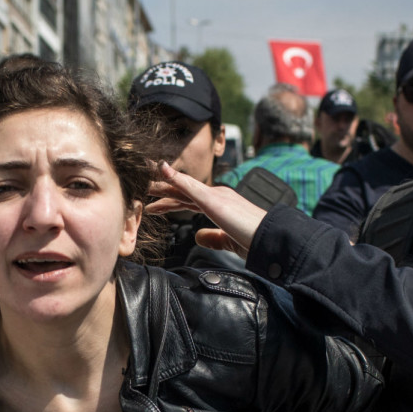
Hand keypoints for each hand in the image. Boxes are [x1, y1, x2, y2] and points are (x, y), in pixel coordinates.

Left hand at [147, 162, 267, 259]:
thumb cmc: (255, 240)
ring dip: (162, 181)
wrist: (271, 239)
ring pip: (182, 186)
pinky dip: (175, 177)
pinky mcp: (214, 200)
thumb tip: (197, 236)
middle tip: (142, 186)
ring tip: (143, 179)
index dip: (172, 198)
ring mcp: (216, 195)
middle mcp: (217, 195)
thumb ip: (213, 238)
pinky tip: (162, 171)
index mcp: (220, 204)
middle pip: (183, 190)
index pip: (190, 199)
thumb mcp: (229, 241)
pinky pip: (191, 186)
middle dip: (162, 188)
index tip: (156, 200)